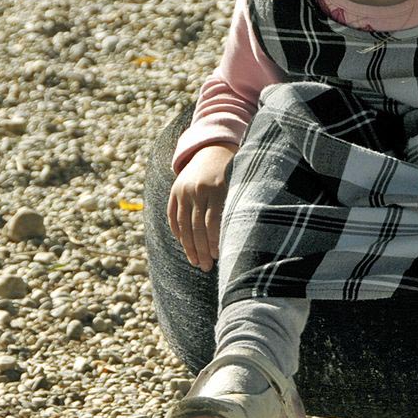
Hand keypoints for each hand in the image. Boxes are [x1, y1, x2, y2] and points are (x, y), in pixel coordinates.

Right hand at [167, 144, 236, 271]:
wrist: (213, 150)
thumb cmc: (234, 173)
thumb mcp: (240, 184)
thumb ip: (239, 206)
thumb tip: (243, 238)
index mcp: (217, 187)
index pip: (214, 221)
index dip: (215, 241)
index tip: (219, 257)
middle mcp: (198, 188)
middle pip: (197, 226)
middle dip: (202, 250)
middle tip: (206, 267)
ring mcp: (183, 190)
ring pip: (184, 225)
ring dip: (189, 247)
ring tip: (196, 262)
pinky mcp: (174, 192)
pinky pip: (173, 217)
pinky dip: (178, 234)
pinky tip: (186, 248)